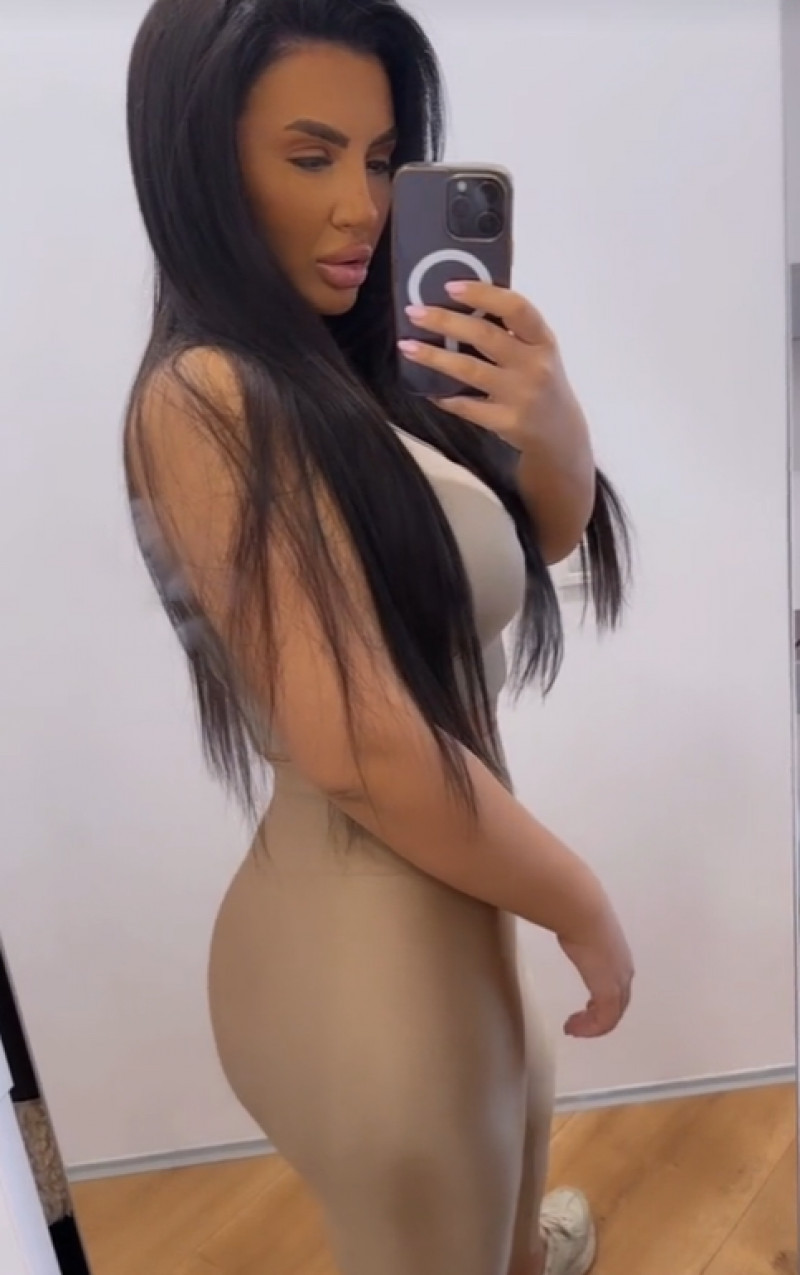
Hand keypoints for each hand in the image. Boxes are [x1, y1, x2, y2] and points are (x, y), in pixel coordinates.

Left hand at [397, 280, 587, 454]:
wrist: (559, 433)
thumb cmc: (541, 382)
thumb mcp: (538, 352)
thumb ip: (511, 331)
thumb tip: (462, 303)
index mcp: (543, 340)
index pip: (515, 308)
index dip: (483, 293)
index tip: (450, 286)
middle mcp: (534, 365)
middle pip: (485, 335)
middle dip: (445, 321)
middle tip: (414, 312)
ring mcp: (520, 395)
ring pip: (469, 369)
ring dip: (434, 356)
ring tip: (406, 346)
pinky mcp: (506, 421)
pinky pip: (466, 405)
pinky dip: (443, 395)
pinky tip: (426, 387)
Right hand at [558, 904, 633, 1038]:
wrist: (583, 914)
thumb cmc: (579, 916)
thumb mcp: (582, 928)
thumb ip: (580, 935)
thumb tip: (564, 926)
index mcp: (619, 958)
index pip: (618, 987)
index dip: (604, 1000)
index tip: (586, 1007)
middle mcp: (624, 973)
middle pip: (618, 1005)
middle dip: (599, 1017)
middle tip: (580, 1024)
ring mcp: (618, 983)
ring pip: (612, 1016)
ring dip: (592, 1026)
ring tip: (573, 1029)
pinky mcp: (608, 992)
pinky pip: (604, 1022)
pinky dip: (589, 1029)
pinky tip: (573, 1028)